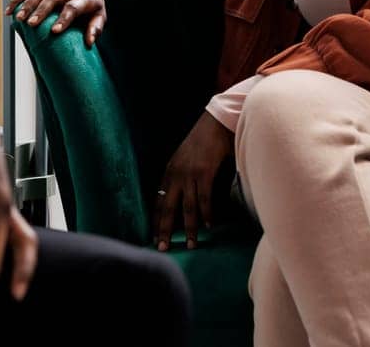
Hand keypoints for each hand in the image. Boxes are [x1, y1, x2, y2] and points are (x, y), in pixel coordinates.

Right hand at [5, 0, 105, 47]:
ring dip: (27, 5)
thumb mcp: (99, 15)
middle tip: (32, 24)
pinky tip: (9, 11)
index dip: (63, 19)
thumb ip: (95, 28)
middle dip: (41, 11)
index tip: (55, 31)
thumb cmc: (90, 4)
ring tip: (19, 19)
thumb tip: (89, 43)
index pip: (72, 8)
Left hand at [154, 112, 233, 251]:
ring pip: (187, 208)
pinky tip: (208, 225)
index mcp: (169, 171)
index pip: (158, 201)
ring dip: (189, 228)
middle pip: (167, 208)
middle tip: (162, 248)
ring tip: (190, 244)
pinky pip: (204, 199)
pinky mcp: (203, 173)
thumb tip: (183, 195)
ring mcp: (189, 174)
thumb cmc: (203, 140)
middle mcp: (175, 174)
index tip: (154, 236)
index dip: (156, 220)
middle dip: (164, 229)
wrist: (215, 122)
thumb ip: (182, 175)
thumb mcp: (185, 158)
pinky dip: (206, 214)